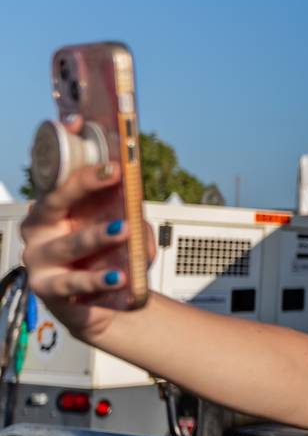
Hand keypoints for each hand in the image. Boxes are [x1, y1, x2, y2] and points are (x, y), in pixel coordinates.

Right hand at [19, 121, 156, 339]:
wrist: (107, 306)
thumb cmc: (110, 258)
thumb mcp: (126, 231)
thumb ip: (130, 214)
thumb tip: (138, 202)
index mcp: (54, 209)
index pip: (58, 176)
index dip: (70, 152)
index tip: (84, 129)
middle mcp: (40, 230)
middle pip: (55, 201)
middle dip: (83, 184)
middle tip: (113, 173)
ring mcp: (40, 260)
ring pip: (69, 244)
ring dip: (97, 235)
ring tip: (124, 229)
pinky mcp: (48, 290)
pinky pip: (73, 284)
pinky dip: (98, 280)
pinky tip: (118, 276)